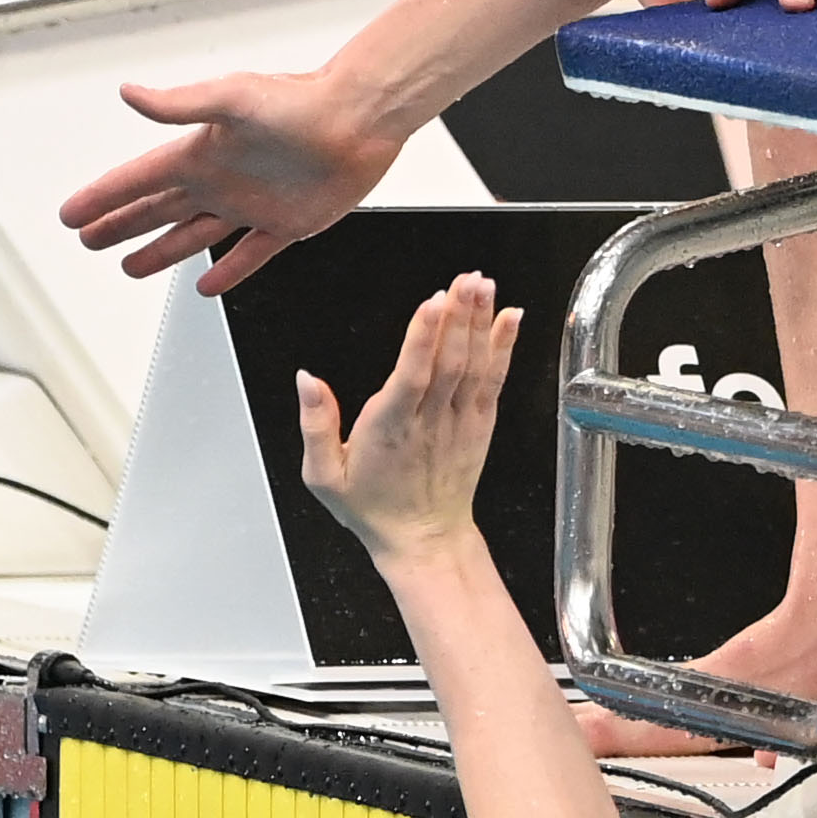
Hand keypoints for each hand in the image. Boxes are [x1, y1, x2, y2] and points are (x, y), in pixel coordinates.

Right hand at [57, 68, 403, 286]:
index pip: (139, 181)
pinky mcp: (288, 223)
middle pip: (157, 210)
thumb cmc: (304, 99)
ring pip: (194, 235)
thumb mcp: (232, 97)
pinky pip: (249, 253)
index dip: (104, 197)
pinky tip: (207, 285)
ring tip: (130, 265)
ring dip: (161, 250)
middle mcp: (222, 179)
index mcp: (202, 152)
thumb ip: (179, 104)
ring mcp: (252, 203)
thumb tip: (129, 93)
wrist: (362, 117)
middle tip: (88, 238)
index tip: (71, 214)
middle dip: (120, 224)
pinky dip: (228, 271)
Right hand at [295, 271, 518, 564]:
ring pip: (473, 364)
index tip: (433, 302)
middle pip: (449, 361)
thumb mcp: (324, 477)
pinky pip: (493, 379)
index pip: (412, 376)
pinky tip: (510, 318)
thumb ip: (315, 424)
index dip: (424, 337)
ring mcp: (460, 421)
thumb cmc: (373, 507)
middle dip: (458, 316)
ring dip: (481, 322)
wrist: (423, 539)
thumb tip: (306, 379)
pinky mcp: (479, 423)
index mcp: (390, 429)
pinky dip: (504, 347)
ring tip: (483, 285)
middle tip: (466, 279)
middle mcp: (430, 421)